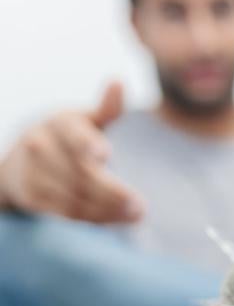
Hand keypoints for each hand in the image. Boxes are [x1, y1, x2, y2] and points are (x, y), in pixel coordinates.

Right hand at [0, 82, 144, 222]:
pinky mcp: (30, 197)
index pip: (74, 134)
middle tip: (140, 206)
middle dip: (111, 192)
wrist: (22, 160)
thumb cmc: (70, 137)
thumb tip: (119, 82)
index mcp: (61, 122)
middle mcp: (41, 145)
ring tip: (134, 216)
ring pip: (72, 197)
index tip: (105, 154)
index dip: (88, 143)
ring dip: (105, 211)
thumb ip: (107, 108)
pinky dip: (90, 221)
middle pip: (79, 174)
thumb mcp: (86, 120)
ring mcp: (32, 172)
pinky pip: (62, 214)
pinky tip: (113, 223)